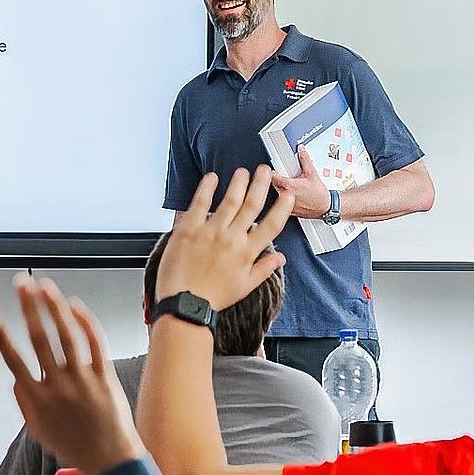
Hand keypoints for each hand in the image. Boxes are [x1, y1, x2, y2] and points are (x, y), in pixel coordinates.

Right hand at [0, 276, 142, 474]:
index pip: (13, 361)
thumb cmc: (74, 446)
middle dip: (28, 308)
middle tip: (21, 285)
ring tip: (45, 288)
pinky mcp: (104, 377)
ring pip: (66, 336)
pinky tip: (75, 307)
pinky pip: (94, 344)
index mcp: (38, 400)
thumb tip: (14, 378)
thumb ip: (23, 403)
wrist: (110, 461)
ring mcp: (82, 380)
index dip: (0, 336)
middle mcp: (58, 386)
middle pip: (40, 339)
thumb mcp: (38, 431)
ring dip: (54, 308)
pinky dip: (84, 323)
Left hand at [156, 167, 292, 311]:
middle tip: (265, 171)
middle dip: (261, 185)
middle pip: (251, 205)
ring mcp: (210, 232)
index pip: (271, 225)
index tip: (288, 194)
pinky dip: (207, 188)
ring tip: (244, 171)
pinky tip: (212, 177)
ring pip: (229, 201)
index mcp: (247, 253)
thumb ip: (263, 269)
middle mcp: (232, 239)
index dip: (282, 208)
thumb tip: (280, 257)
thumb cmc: (212, 297)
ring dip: (238, 183)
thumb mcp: (245, 287)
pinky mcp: (189, 230)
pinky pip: (200, 203)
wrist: (185, 303)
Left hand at [267, 149, 329, 218]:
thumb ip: (305, 161)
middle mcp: (284, 195)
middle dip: (278, 178)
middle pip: (273, 183)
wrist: (325, 209)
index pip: (271, 175)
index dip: (270, 170)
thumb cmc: (319, 195)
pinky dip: (285, 198)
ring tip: (292, 185)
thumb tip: (301, 151)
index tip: (270, 168)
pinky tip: (294, 195)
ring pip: (277, 193)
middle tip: (286, 176)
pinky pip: (282, 203)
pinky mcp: (287, 211)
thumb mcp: (312, 174)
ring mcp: (284, 204)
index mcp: (288, 185)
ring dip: (281, 188)